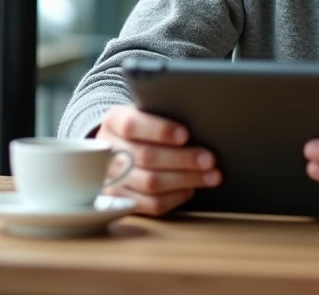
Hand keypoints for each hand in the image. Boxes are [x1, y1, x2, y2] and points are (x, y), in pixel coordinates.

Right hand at [95, 104, 221, 215]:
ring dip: (186, 179)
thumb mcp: (149, 113)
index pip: (132, 125)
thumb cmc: (146, 128)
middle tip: (210, 159)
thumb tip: (200, 126)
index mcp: (113, 121)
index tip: (185, 135)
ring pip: (150, 183)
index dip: (160, 130)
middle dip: (183, 159)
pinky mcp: (121, 202)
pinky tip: (192, 188)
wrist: (122, 149)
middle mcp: (107, 150)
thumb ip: (165, 115)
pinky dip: (177, 196)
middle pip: (146, 157)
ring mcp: (110, 179)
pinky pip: (151, 205)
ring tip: (212, 176)